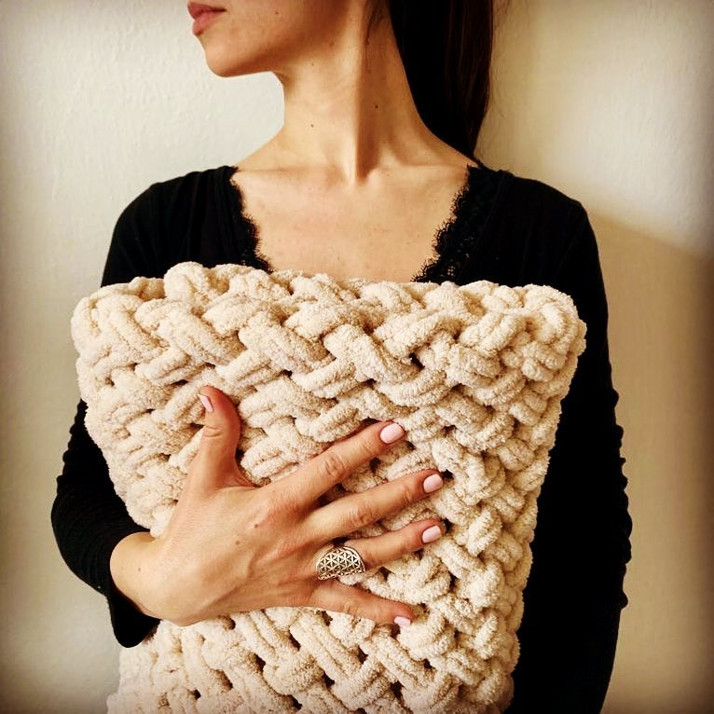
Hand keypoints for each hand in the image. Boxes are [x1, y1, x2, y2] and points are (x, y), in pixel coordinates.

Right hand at [110, 386, 443, 626]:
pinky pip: (344, 603)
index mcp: (275, 503)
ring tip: (437, 527)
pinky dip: (377, 611)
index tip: (394, 431)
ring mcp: (303, 569)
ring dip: (403, 543)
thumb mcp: (202, 477)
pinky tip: (409, 616)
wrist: (175, 586)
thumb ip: (216, 433)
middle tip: (436, 476)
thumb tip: (212, 390)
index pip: (328, 470)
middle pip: (359, 512)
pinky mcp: (301, 594)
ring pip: (363, 556)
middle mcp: (296, 537)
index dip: (362, 448)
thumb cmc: (192, 528)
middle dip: (400, 493)